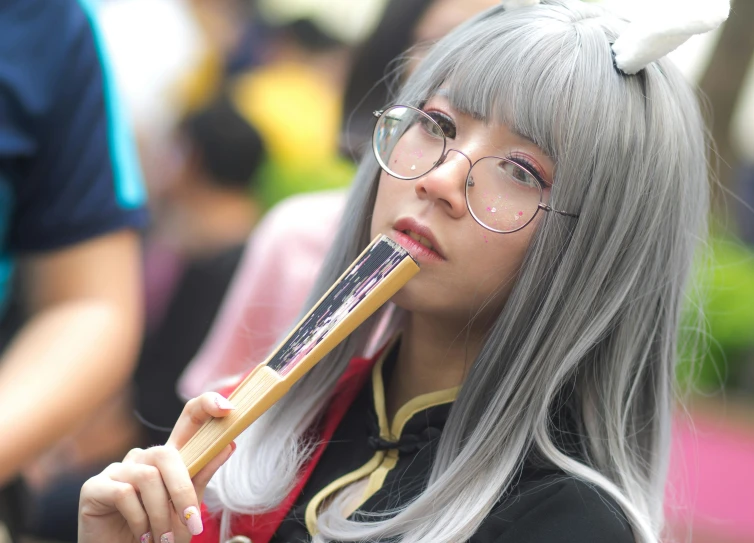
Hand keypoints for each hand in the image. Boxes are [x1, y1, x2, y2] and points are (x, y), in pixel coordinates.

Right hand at [78, 392, 235, 542]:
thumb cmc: (159, 536)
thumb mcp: (188, 507)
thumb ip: (202, 475)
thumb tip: (229, 443)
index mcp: (168, 459)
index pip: (187, 419)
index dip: (205, 405)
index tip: (228, 407)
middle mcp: (141, 458)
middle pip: (166, 453)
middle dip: (182, 491)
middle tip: (191, 524)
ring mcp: (116, 470)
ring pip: (148, 477)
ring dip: (160, 515)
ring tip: (162, 539)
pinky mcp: (94, 487)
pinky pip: (124, 493)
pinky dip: (139, 520)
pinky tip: (140, 535)